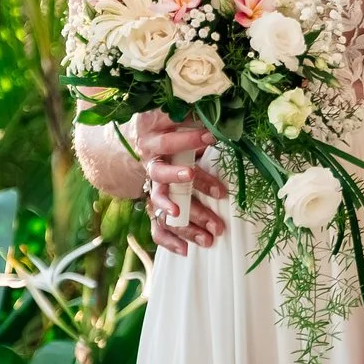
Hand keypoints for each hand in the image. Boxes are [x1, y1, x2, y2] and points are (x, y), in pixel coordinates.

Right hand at [135, 110, 227, 252]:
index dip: (187, 139)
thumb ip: (195, 116)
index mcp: (154, 142)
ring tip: (212, 235)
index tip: (211, 137)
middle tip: (211, 187)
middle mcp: (150, 166)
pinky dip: (169, 240)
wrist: (144, 144)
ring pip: (164, 209)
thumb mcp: (179, 118)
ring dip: (188, 221)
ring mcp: (151, 189)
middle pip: (162, 177)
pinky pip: (156, 228)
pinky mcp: (153, 207)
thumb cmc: (171, 129)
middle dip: (184, 183)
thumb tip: (219, 112)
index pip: (168, 142)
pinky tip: (186, 251)